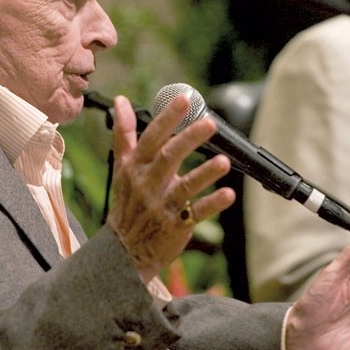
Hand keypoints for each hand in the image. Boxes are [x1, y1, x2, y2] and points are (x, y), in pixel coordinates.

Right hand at [105, 94, 233, 281]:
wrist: (123, 250)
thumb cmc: (127, 202)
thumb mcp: (121, 166)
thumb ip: (125, 133)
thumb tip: (121, 100)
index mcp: (136, 166)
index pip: (151, 137)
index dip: (167, 118)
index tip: (183, 99)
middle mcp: (148, 183)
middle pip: (169, 157)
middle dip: (189, 139)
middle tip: (209, 123)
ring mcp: (163, 205)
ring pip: (186, 186)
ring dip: (205, 173)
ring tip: (224, 162)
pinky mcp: (176, 224)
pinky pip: (196, 212)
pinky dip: (212, 204)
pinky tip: (228, 194)